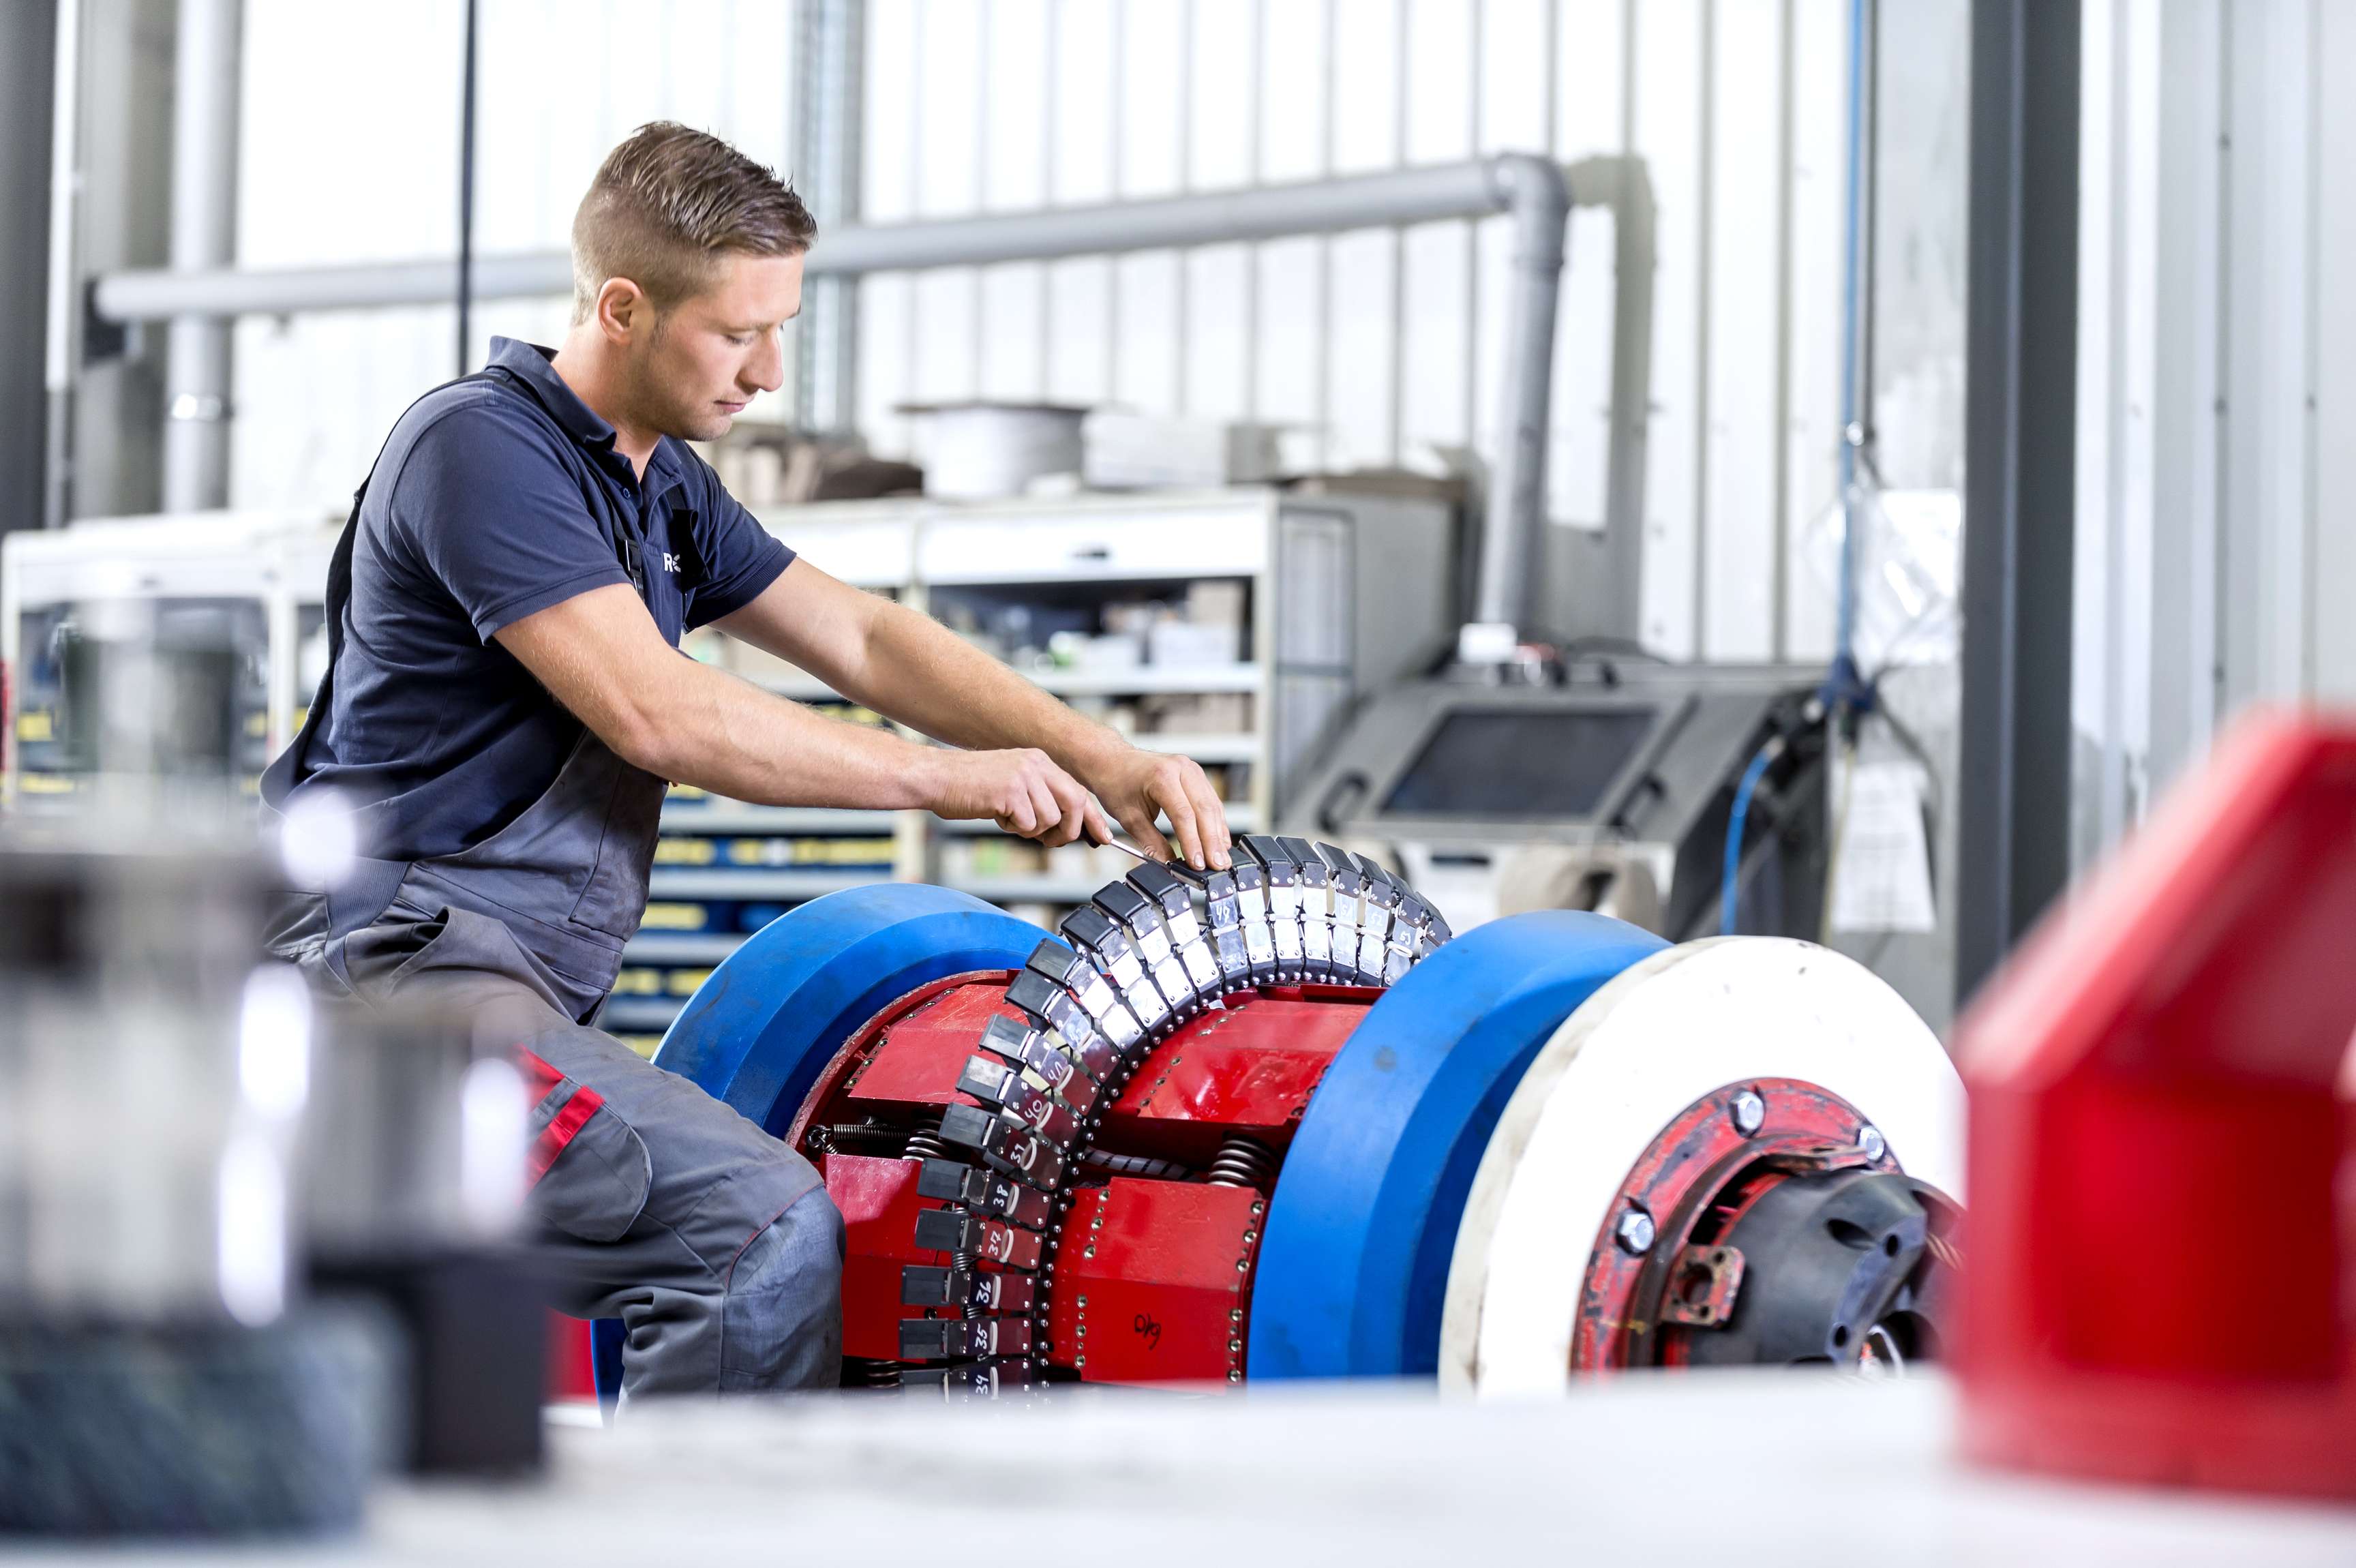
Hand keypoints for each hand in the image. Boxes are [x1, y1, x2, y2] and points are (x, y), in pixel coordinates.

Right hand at [924, 748, 1111, 846]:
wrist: (936, 778)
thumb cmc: (968, 786)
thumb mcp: (1013, 784)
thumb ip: (1040, 798)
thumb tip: (1066, 827)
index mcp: (1039, 760)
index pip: (1078, 790)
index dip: (1092, 817)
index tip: (1102, 837)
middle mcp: (1036, 764)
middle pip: (1075, 803)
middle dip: (1069, 830)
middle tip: (1051, 841)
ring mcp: (1023, 776)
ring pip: (1050, 819)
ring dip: (1032, 830)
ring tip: (1008, 818)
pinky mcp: (1010, 791)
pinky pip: (1028, 825)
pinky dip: (1013, 828)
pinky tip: (996, 814)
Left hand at [1082, 746, 1231, 870]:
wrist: (1112, 760)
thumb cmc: (1116, 784)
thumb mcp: (1129, 818)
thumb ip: (1152, 843)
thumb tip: (1169, 864)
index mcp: (1162, 776)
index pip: (1184, 815)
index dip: (1192, 842)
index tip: (1197, 865)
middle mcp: (1181, 769)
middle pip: (1204, 810)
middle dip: (1211, 842)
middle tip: (1217, 866)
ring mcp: (1191, 769)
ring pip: (1212, 806)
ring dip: (1218, 834)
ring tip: (1222, 859)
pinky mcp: (1196, 774)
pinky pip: (1211, 800)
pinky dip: (1216, 822)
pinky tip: (1220, 841)